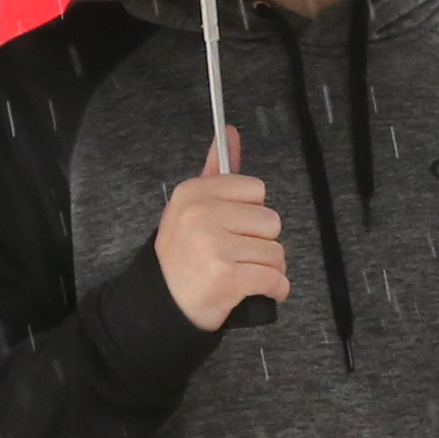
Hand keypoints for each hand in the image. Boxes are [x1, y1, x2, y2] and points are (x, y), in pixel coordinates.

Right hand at [152, 136, 286, 328]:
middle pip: (270, 221)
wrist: (162, 304)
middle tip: (235, 256)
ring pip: (276, 252)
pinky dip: (275, 289)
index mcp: (194, 192)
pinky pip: (275, 278)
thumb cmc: (182, 256)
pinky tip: (258, 291)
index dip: (250, 214)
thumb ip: (215, 171)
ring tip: (243, 274)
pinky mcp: (227, 277)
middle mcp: (202, 214)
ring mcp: (214, 245)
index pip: (256, 190)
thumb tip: (230, 133)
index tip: (231, 228)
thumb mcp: (191, 208)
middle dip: (260, 243)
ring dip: (267, 268)